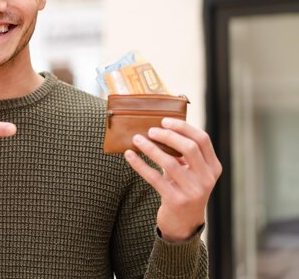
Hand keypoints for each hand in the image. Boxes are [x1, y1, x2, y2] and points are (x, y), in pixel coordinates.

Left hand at [124, 118, 221, 241]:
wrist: (183, 224)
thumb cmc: (183, 188)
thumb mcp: (190, 171)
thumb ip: (183, 152)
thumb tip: (160, 126)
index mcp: (213, 167)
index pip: (202, 139)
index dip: (183, 127)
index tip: (165, 121)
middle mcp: (207, 179)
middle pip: (189, 148)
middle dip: (168, 135)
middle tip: (150, 130)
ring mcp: (193, 191)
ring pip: (170, 162)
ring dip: (150, 148)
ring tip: (137, 139)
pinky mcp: (176, 201)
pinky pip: (154, 177)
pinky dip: (140, 164)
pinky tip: (130, 155)